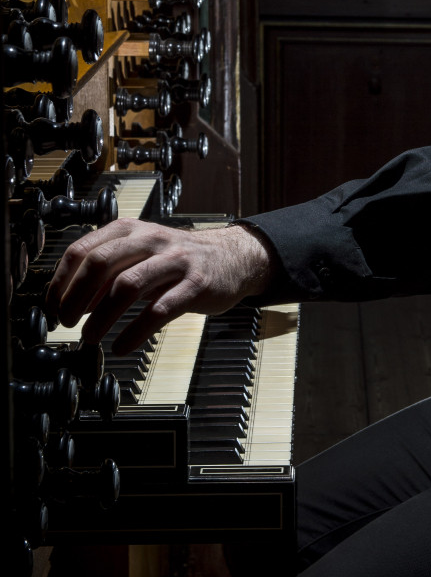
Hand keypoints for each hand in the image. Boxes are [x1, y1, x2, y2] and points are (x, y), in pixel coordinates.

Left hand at [46, 218, 275, 353]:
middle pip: (100, 264)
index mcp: (130, 230)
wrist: (231, 257)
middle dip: (75, 298)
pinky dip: (135, 332)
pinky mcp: (196, 285)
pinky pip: (160, 310)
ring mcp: (175, 261)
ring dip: (101, 317)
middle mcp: (151, 240)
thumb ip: (107, 273)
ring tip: (90, 338)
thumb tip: (68, 300)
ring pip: (127, 286)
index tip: (52, 307)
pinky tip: (122, 346)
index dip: (61, 282)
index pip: (82, 250)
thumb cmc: (177, 259)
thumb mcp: (140, 255)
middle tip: (66, 323)